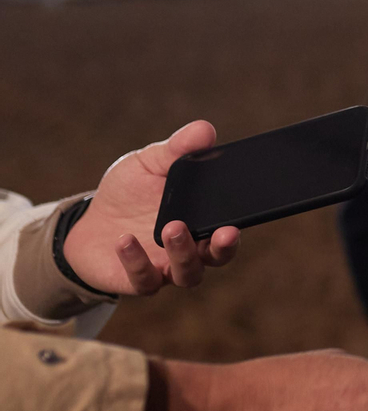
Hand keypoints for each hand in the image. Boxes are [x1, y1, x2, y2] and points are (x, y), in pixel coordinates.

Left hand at [62, 121, 240, 294]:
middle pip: (218, 256)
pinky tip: (125, 240)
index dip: (238, 226)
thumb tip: (205, 128)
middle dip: (223, 246)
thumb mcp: (149, 164)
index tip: (238, 218)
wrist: (87, 224)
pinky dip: (137, 261)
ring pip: (188, 273)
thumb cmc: (128, 193)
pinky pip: (145, 280)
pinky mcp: (139, 281)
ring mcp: (167, 268)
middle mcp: (192, 249)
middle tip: (223, 231)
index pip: (229, 226)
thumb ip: (177, 149)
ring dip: (184, 253)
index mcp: (202, 221)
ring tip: (171, 228)